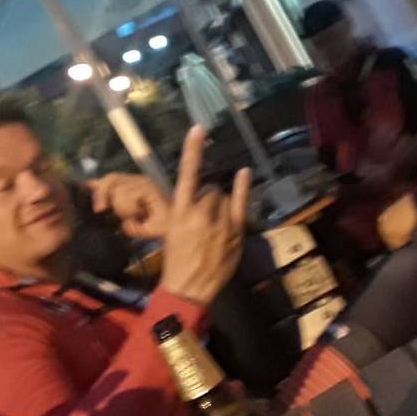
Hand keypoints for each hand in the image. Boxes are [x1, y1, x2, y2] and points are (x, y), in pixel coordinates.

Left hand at [88, 172, 170, 238]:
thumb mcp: (129, 220)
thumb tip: (99, 205)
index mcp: (133, 186)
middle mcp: (139, 180)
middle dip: (102, 194)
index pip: (110, 178)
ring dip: (122, 208)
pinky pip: (129, 195)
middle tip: (100, 210)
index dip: (96, 182)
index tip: (83, 185)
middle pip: (111, 178)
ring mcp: (145, 182)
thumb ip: (116, 209)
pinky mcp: (150, 187)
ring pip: (118, 190)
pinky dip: (131, 209)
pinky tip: (141, 214)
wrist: (173, 231)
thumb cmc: (153, 226)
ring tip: (135, 216)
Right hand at [160, 126, 251, 307]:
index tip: (198, 128)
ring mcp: (219, 222)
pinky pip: (240, 204)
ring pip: (223, 198)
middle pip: (210, 190)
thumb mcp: (172, 230)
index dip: (193, 150)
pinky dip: (242, 188)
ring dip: (220, 205)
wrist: (189, 287)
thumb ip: (186, 210)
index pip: (187, 175)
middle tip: (202, 219)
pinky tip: (243, 173)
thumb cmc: (176, 258)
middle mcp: (199, 213)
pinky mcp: (235, 232)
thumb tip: (201, 195)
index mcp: (178, 212)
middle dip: (207, 199)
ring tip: (213, 226)